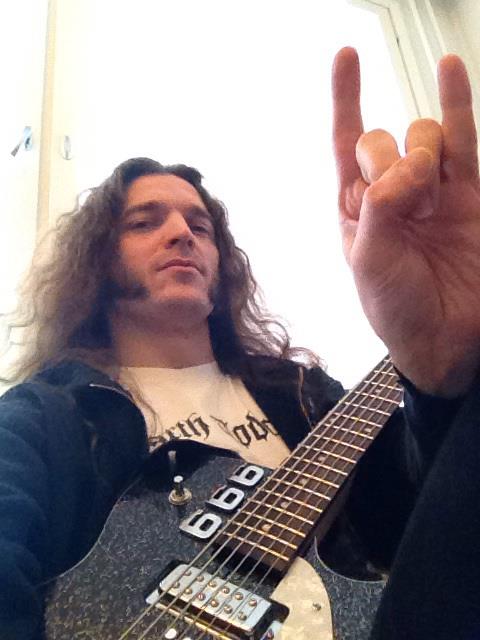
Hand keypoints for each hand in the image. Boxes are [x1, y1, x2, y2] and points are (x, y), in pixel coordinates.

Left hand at [332, 47, 479, 395]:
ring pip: (423, 136)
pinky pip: (463, 141)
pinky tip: (450, 67)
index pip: (346, 143)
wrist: (443, 339)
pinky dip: (457, 103)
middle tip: (402, 199)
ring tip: (426, 193)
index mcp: (356, 209)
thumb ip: (380, 205)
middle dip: (388, 158)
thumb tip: (408, 165)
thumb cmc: (396, 308)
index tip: (347, 56)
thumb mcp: (369, 259)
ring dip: (422, 150)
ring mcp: (431, 192)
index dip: (346, 99)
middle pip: (384, 138)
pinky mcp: (468, 195)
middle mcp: (391, 194)